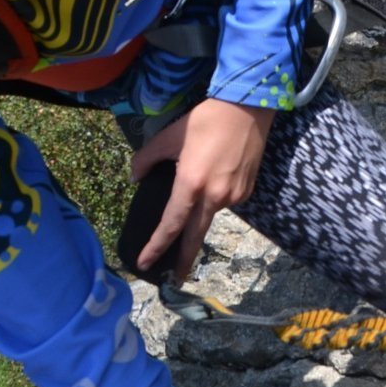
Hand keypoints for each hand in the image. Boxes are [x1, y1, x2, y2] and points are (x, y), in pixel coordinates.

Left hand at [130, 98, 275, 279]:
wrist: (249, 106)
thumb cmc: (206, 120)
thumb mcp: (169, 137)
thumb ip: (146, 160)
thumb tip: (136, 177)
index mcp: (191, 185)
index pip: (170, 225)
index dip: (156, 246)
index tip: (145, 263)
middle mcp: (214, 196)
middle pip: (195, 237)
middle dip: (183, 260)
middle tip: (174, 280)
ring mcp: (235, 195)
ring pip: (211, 213)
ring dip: (200, 214)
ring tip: (197, 193)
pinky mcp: (248, 189)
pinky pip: (226, 201)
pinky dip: (216, 198)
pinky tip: (216, 178)